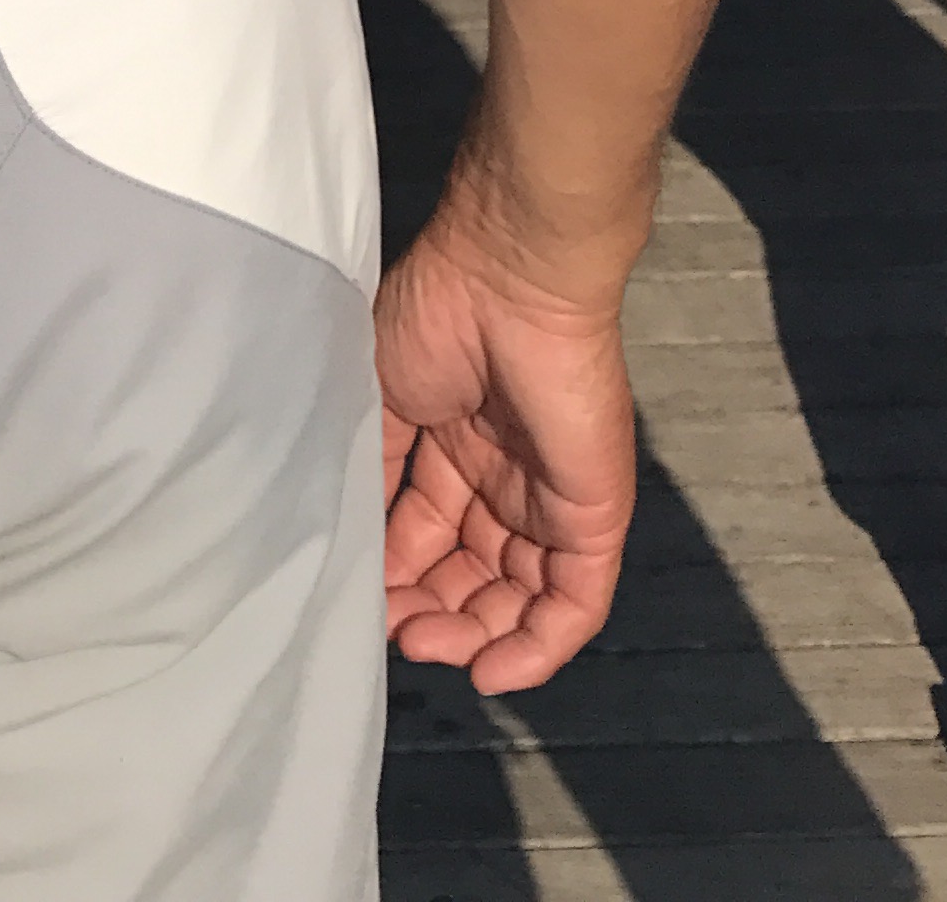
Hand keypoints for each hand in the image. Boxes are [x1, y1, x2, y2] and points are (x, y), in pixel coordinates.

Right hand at [373, 215, 638, 690]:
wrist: (510, 276)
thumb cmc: (438, 315)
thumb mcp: (380, 391)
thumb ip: (373, 465)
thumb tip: (351, 538)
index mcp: (453, 447)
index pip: (428, 536)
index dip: (397, 577)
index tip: (362, 603)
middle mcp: (504, 480)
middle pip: (472, 575)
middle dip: (433, 614)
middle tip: (397, 634)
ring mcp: (552, 500)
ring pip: (519, 600)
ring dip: (475, 636)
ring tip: (429, 645)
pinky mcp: (594, 516)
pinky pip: (574, 602)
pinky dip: (537, 647)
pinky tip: (494, 669)